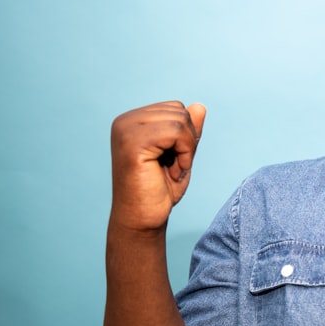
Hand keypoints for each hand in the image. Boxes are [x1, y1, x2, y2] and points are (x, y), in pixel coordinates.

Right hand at [109, 101, 206, 231]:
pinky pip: (176, 132)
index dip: (186, 135)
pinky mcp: (132, 142)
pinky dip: (184, 153)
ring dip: (186, 149)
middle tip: (173, 168)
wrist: (143, 219)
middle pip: (179, 111)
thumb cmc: (159, 190)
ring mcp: (126, 130)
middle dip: (187, 141)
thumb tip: (200, 106)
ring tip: (171, 171)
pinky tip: (173, 172)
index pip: (176, 108)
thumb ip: (188, 130)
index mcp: (132, 121)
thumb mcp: (181, 154)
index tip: (172, 160)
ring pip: (180, 120)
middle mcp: (125, 121)